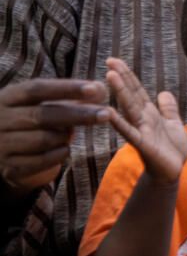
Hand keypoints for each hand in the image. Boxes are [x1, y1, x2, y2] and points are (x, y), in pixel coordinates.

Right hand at [0, 78, 109, 196]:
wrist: (6, 153)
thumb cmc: (34, 122)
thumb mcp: (46, 104)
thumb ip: (73, 97)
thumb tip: (102, 89)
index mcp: (8, 97)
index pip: (37, 89)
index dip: (67, 88)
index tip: (95, 89)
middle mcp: (0, 119)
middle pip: (43, 115)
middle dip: (78, 115)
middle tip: (106, 114)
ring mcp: (1, 144)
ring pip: (43, 139)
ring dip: (65, 137)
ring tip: (70, 134)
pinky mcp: (9, 167)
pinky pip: (42, 161)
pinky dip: (59, 154)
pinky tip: (65, 148)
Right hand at [104, 58, 186, 183]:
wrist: (172, 172)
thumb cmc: (171, 150)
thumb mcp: (173, 124)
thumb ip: (168, 109)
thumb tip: (164, 92)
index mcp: (149, 113)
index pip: (137, 90)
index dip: (128, 75)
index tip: (115, 60)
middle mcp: (142, 119)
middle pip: (131, 95)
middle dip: (122, 78)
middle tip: (109, 61)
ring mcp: (141, 131)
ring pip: (129, 109)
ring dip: (120, 93)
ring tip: (110, 76)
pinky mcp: (143, 145)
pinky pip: (130, 132)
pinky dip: (120, 123)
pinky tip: (108, 113)